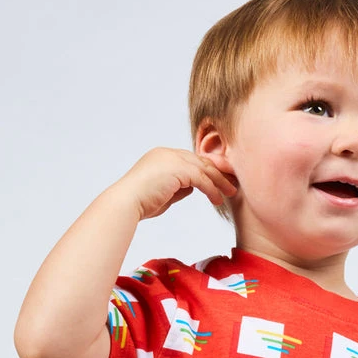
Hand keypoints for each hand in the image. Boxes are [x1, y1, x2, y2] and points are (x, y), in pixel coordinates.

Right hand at [109, 147, 236, 221]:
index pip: (190, 160)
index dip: (206, 171)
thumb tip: (193, 188)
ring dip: (219, 181)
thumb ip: (179, 187)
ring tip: (231, 193)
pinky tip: (217, 200)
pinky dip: (212, 189)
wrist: (126, 202)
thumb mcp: (164, 193)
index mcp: (162, 156)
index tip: (219, 182)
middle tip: (231, 185)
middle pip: (200, 160)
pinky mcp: (178, 169)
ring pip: (204, 168)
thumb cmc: (140, 203)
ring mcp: (172, 159)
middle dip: (218, 173)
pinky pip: (201, 178)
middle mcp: (168, 153)